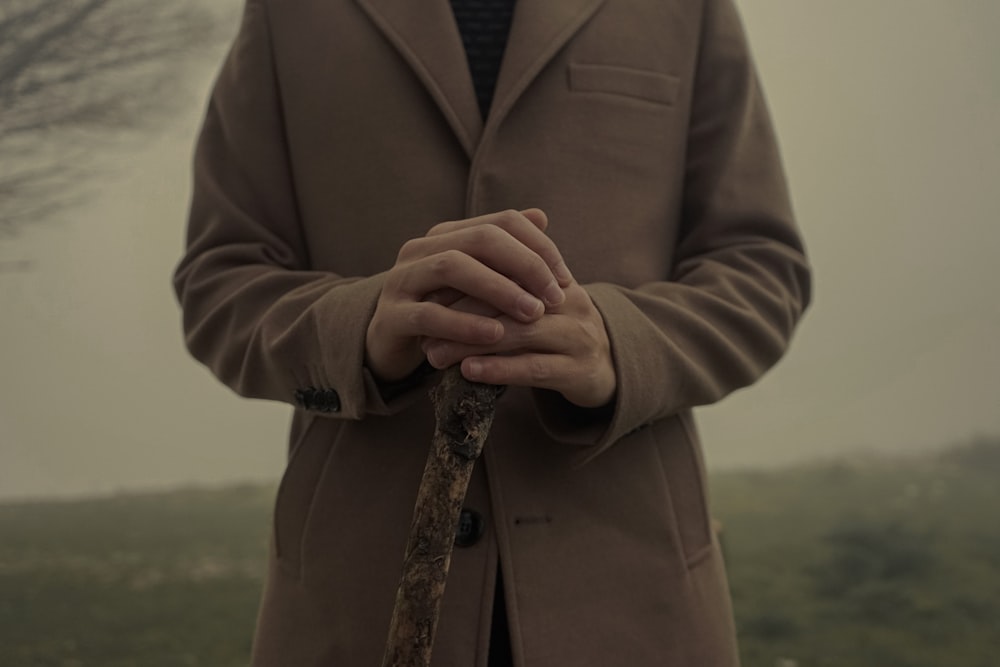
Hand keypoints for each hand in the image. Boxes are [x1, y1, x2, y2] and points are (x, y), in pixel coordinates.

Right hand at [365, 209, 573, 382]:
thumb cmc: (442, 311)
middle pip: (480, 239)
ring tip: (532, 314)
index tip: (564, 279)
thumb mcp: (476, 282)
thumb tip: (541, 216)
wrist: (389, 346)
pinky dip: (465, 324)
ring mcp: (401, 280)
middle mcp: (420, 249)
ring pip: (452, 267)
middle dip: (525, 265)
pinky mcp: (391, 316)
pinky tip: (495, 336)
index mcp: (444, 235)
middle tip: (554, 298)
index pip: (501, 222)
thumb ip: (505, 252)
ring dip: (498, 290)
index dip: (539, 246)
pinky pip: (430, 315)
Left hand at [421, 280, 616, 408]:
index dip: (465, 279)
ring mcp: (578, 337)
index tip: (428, 293)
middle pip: (510, 298)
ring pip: (519, 332)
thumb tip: (443, 273)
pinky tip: (468, 371)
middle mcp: (570, 303)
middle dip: (461, 312)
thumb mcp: (535, 304)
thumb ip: (501, 286)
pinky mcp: (579, 371)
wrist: (608, 370)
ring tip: (435, 353)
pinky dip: (498, 368)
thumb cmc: (557, 334)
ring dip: (472, 342)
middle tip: (425, 326)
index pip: (508, 269)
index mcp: (556, 280)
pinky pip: (534, 368)